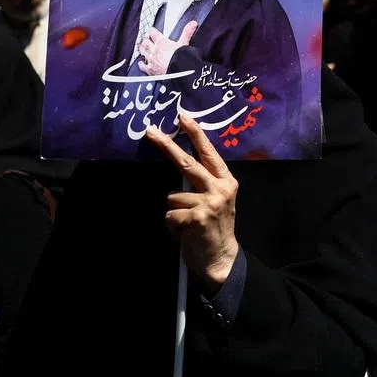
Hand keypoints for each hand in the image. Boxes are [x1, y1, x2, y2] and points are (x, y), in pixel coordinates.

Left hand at [138, 21, 198, 76]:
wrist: (177, 71)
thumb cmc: (180, 58)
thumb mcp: (184, 43)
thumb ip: (187, 32)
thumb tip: (193, 24)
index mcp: (161, 42)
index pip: (153, 33)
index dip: (152, 31)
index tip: (152, 31)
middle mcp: (154, 50)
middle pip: (145, 42)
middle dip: (145, 39)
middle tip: (146, 38)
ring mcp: (151, 60)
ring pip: (142, 52)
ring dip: (142, 49)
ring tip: (142, 47)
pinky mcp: (150, 69)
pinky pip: (142, 66)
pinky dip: (141, 64)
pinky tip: (141, 63)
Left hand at [146, 114, 239, 290]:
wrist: (222, 260)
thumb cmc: (215, 228)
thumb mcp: (218, 201)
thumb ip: (205, 183)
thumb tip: (183, 162)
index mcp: (226, 181)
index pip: (209, 153)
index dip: (196, 134)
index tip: (183, 117)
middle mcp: (220, 188)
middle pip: (187, 163)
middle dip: (167, 145)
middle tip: (150, 131)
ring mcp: (209, 202)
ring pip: (173, 196)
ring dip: (175, 212)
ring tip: (188, 225)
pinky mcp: (196, 217)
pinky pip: (170, 215)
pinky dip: (173, 226)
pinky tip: (185, 233)